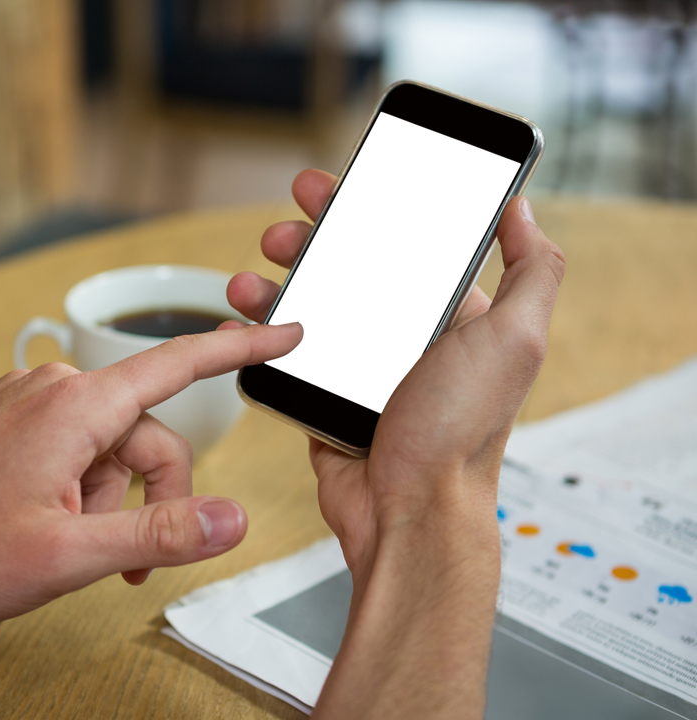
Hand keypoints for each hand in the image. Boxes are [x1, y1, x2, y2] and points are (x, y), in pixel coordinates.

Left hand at [0, 320, 307, 627]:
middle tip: (127, 564)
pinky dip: (78, 487)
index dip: (243, 346)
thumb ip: (157, 536)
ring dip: (107, 500)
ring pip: (107, 445)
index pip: (179, 364)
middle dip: (149, 498)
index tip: (287, 332)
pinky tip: (45, 524)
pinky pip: (70, 444)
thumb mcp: (66, 556)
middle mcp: (53, 391)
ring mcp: (25, 402)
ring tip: (67, 547)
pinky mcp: (6, 419)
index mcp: (75, 409)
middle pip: (145, 433)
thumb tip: (232, 519)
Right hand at [225, 169, 564, 576]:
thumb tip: (522, 209)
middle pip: (346, 272)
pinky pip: (283, 359)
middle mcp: (404, 340)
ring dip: (273, 288)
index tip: (329, 188)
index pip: (403, 248)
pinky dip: (257, 340)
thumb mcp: (515, 340)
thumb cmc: (460, 433)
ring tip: (245, 282)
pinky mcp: (322, 400)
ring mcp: (359, 371)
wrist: (408, 512)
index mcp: (450, 318)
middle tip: (279, 230)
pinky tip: (238, 326)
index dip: (364, 211)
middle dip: (308, 243)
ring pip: (307, 311)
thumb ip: (532, 271)